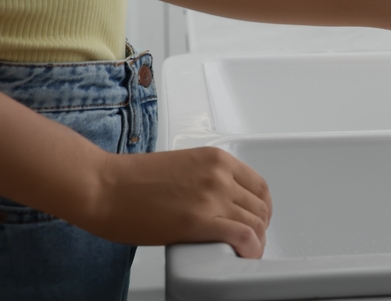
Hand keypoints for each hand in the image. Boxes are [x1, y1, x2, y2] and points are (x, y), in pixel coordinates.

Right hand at [85, 147, 271, 257]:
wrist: (102, 186)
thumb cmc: (130, 181)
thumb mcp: (183, 168)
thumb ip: (208, 181)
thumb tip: (221, 205)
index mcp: (216, 160)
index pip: (258, 186)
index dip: (262, 208)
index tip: (256, 220)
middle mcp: (219, 175)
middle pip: (260, 206)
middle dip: (260, 227)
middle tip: (251, 241)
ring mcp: (212, 196)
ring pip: (256, 223)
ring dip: (256, 242)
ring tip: (245, 253)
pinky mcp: (200, 221)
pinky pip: (243, 236)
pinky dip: (251, 250)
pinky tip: (244, 257)